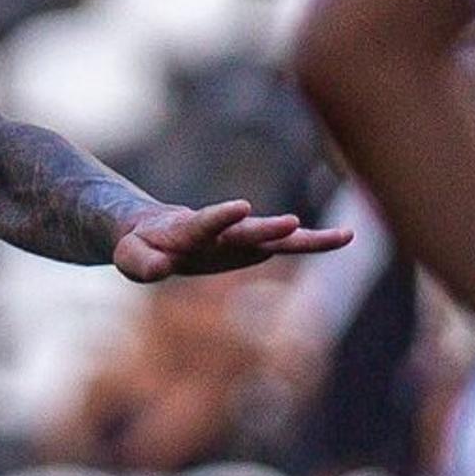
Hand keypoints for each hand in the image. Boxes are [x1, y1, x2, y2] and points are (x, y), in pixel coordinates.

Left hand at [114, 199, 352, 282]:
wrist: (159, 233)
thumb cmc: (140, 246)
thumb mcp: (130, 257)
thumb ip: (141, 262)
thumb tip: (158, 269)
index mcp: (187, 231)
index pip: (203, 224)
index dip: (219, 217)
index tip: (242, 206)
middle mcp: (220, 231)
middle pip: (246, 230)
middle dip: (267, 228)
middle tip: (293, 223)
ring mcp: (240, 239)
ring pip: (275, 238)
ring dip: (305, 238)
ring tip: (344, 236)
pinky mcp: (254, 248)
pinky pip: (285, 245)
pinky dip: (312, 243)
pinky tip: (344, 237)